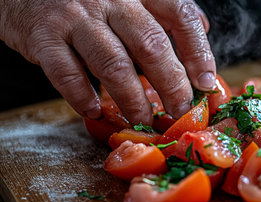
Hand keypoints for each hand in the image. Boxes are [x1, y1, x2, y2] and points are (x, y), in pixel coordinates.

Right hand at [0, 0, 215, 124]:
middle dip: (171, 85)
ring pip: (114, 64)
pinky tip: (95, 110)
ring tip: (143, 120)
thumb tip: (202, 27)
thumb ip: (164, 10)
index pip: (179, 15)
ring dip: (132, 99)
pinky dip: (82, 97)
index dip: (199, 51)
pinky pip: (66, 73)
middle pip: (151, 45)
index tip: (206, 83)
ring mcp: (76, 17)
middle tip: (180, 111)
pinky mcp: (44, 36)